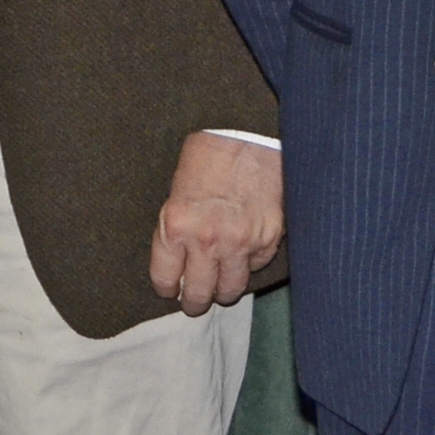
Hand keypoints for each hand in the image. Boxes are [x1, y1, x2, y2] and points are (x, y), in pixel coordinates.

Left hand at [148, 132, 282, 316]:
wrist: (248, 133)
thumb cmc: (207, 154)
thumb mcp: (176, 191)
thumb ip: (177, 229)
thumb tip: (179, 262)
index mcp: (176, 226)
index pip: (165, 280)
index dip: (167, 287)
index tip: (171, 288)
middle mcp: (208, 240)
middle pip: (199, 295)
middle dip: (194, 302)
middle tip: (194, 301)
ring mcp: (241, 242)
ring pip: (231, 290)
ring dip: (223, 290)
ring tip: (220, 286)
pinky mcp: (268, 238)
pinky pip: (256, 266)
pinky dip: (249, 263)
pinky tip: (244, 252)